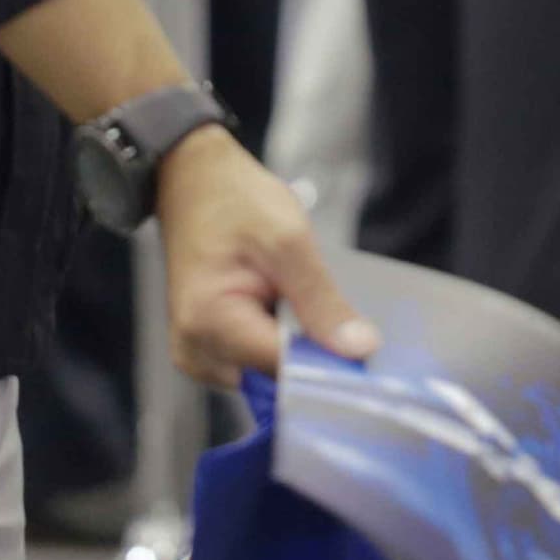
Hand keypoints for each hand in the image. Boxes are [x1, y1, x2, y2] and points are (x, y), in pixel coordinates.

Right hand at [153, 128, 380, 386]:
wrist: (192, 181)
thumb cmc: (234, 201)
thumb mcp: (288, 239)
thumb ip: (321, 300)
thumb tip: (360, 350)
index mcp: (209, 324)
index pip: (284, 372)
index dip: (329, 363)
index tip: (367, 350)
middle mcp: (196, 352)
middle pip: (276, 378)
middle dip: (311, 353)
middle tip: (338, 315)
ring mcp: (198, 355)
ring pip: (269, 373)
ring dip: (295, 346)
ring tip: (305, 301)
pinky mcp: (206, 350)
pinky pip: (255, 361)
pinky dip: (278, 340)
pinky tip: (287, 309)